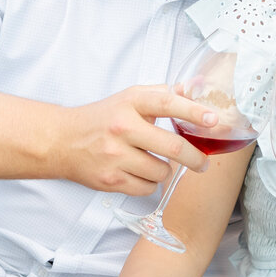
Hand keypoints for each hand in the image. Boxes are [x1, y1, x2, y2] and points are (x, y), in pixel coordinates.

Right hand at [53, 84, 218, 194]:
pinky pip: (146, 188)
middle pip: (171, 146)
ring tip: (152, 162)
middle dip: (194, 158)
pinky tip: (138, 173)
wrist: (62, 141)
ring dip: (164, 171)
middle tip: (202, 162)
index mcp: (130, 103)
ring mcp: (115, 155)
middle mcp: (122, 127)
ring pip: (161, 171)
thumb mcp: (129, 98)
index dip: (193, 112)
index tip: (212, 120)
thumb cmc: (102, 119)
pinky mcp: (110, 179)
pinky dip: (148, 183)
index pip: (166, 103)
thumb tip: (195, 88)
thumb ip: (162, 94)